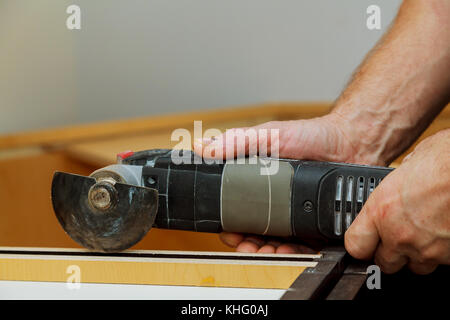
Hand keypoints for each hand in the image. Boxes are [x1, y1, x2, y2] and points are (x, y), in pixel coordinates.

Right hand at [194, 113, 378, 252]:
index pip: (236, 214)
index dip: (230, 228)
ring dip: (270, 252)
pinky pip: (302, 244)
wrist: (349, 141)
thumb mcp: (269, 135)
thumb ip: (238, 141)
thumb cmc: (309, 135)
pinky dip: (295, 253)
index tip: (230, 235)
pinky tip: (291, 253)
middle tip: (249, 249)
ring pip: (276, 243)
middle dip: (249, 246)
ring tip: (271, 253)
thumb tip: (203, 146)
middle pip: (254, 233)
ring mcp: (294, 214)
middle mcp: (274, 202)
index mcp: (257, 185)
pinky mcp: (314, 221)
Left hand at [345, 129, 449, 273]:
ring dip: (415, 254)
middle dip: (388, 252)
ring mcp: (426, 249)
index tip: (363, 243)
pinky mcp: (449, 256)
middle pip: (383, 262)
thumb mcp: (407, 166)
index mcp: (380, 210)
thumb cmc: (444, 161)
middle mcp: (399, 234)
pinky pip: (439, 262)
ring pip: (414, 266)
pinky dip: (440, 252)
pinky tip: (443, 232)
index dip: (359, 246)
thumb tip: (399, 183)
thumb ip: (396, 185)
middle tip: (396, 237)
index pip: (355, 245)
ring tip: (423, 234)